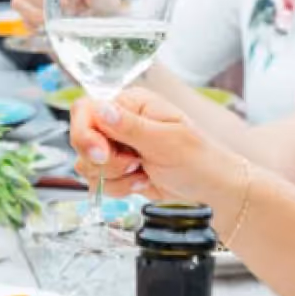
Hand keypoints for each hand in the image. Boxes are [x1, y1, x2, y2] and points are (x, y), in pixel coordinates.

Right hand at [69, 89, 240, 204]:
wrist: (213, 191)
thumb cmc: (199, 160)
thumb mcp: (167, 140)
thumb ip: (130, 126)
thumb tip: (101, 109)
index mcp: (131, 104)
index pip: (85, 110)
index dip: (85, 133)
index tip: (101, 153)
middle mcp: (119, 123)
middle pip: (81, 140)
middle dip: (104, 161)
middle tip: (134, 164)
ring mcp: (117, 148)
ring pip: (87, 165)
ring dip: (114, 176)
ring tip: (143, 173)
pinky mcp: (117, 171)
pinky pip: (98, 183)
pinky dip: (118, 189)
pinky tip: (141, 182)